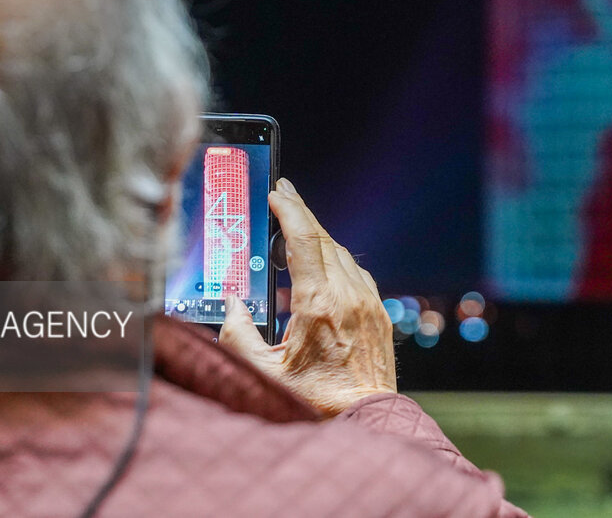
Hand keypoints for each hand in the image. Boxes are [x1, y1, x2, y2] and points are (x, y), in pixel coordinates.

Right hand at [219, 177, 396, 415]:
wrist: (366, 420)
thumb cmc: (315, 402)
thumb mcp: (264, 372)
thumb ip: (238, 336)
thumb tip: (231, 305)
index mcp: (319, 303)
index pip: (304, 239)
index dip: (290, 209)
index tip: (277, 191)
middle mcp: (349, 295)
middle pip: (324, 239)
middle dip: (302, 214)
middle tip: (283, 195)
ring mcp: (369, 302)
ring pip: (343, 254)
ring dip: (320, 237)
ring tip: (297, 228)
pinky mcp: (380, 313)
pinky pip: (358, 273)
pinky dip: (338, 259)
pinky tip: (325, 266)